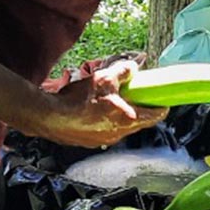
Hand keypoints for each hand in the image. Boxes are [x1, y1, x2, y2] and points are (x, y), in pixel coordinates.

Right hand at [19, 59, 166, 147]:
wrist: (48, 116)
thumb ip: (124, 71)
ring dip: (120, 115)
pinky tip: (95, 110)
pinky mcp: (88, 142)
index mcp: (127, 120)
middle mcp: (117, 134)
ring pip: (120, 127)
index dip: (161, 107)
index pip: (155, 117)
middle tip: (135, 96)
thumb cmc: (78, 100)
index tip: (162, 101)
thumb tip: (134, 67)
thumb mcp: (105, 78)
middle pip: (138, 122)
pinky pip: (103, 130)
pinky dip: (104, 121)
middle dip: (139, 109)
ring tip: (111, 100)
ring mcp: (102, 141)